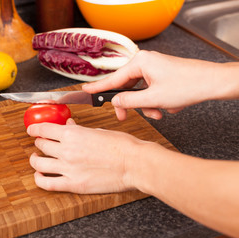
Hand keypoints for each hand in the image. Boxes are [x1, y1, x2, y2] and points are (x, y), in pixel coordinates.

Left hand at [26, 119, 146, 193]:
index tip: (32, 130)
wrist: (134, 163)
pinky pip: (47, 183)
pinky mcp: (73, 184)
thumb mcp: (98, 131)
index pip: (44, 129)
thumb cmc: (121, 146)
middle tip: (40, 144)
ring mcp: (68, 168)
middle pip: (41, 145)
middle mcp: (66, 150)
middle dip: (38, 143)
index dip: (34, 129)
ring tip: (36, 159)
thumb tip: (69, 125)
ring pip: (39, 164)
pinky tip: (39, 176)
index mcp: (72, 134)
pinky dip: (39, 179)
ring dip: (35, 160)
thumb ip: (79, 130)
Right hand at [83, 50, 230, 119]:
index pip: (113, 78)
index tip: (85, 91)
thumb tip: (115, 102)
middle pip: (126, 86)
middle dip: (129, 104)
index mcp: (140, 63)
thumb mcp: (153, 99)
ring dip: (145, 105)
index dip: (98, 87)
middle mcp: (145, 62)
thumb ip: (129, 101)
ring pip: (138, 91)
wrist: (212, 82)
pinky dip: (154, 101)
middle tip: (123, 117)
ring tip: (158, 113)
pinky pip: (149, 90)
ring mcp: (153, 68)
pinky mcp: (161, 74)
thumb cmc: (187, 85)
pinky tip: (165, 108)